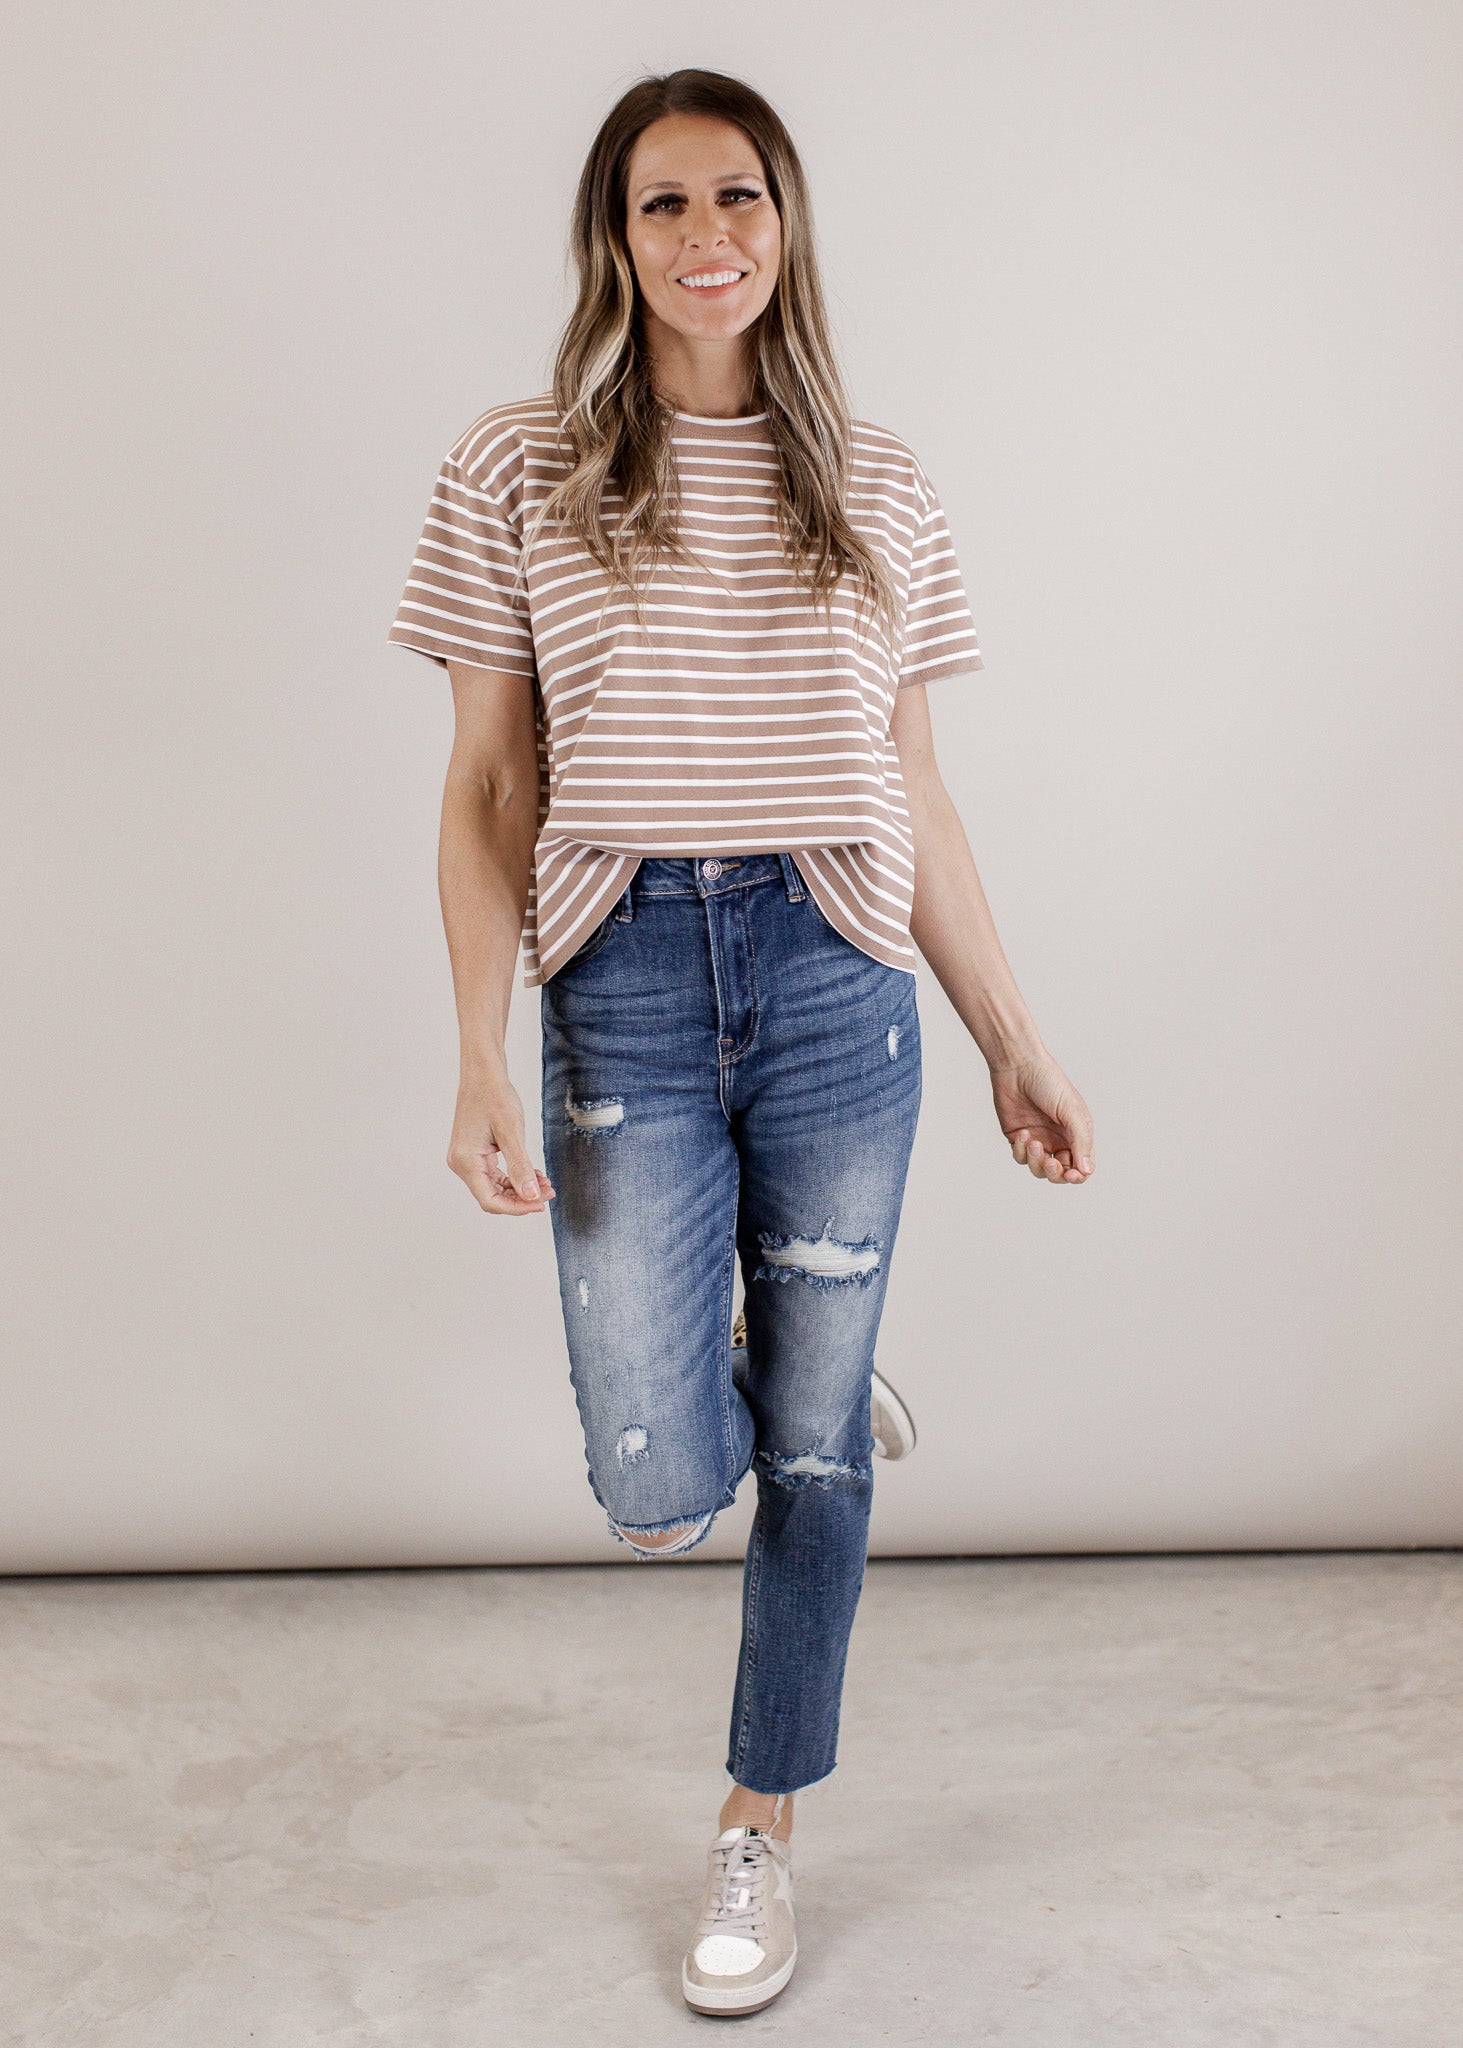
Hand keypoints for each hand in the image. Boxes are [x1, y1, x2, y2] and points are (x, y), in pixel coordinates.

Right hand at [447, 1070, 555, 1214]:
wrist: (483, 1074)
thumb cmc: (494, 1096)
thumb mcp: (511, 1132)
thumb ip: (520, 1167)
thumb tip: (531, 1196)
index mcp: (466, 1161)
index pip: (490, 1200)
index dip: (517, 1207)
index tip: (541, 1203)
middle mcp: (462, 1164)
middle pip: (492, 1196)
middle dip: (521, 1198)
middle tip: (549, 1191)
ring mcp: (467, 1159)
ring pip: (495, 1187)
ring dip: (520, 1188)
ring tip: (544, 1182)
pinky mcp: (475, 1154)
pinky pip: (495, 1174)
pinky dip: (514, 1177)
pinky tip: (533, 1173)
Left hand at [991, 1053, 1094, 1183]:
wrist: (1017, 1067)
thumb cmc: (1049, 1083)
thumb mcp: (1071, 1111)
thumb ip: (1081, 1141)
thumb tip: (1086, 1170)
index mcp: (1076, 1134)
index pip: (1082, 1166)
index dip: (1078, 1176)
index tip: (1070, 1173)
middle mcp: (1058, 1139)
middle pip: (1060, 1173)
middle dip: (1055, 1173)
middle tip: (1050, 1163)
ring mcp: (1038, 1140)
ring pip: (1039, 1170)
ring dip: (1036, 1162)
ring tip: (1033, 1142)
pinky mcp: (1018, 1138)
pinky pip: (1021, 1158)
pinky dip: (1021, 1151)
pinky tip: (1023, 1134)